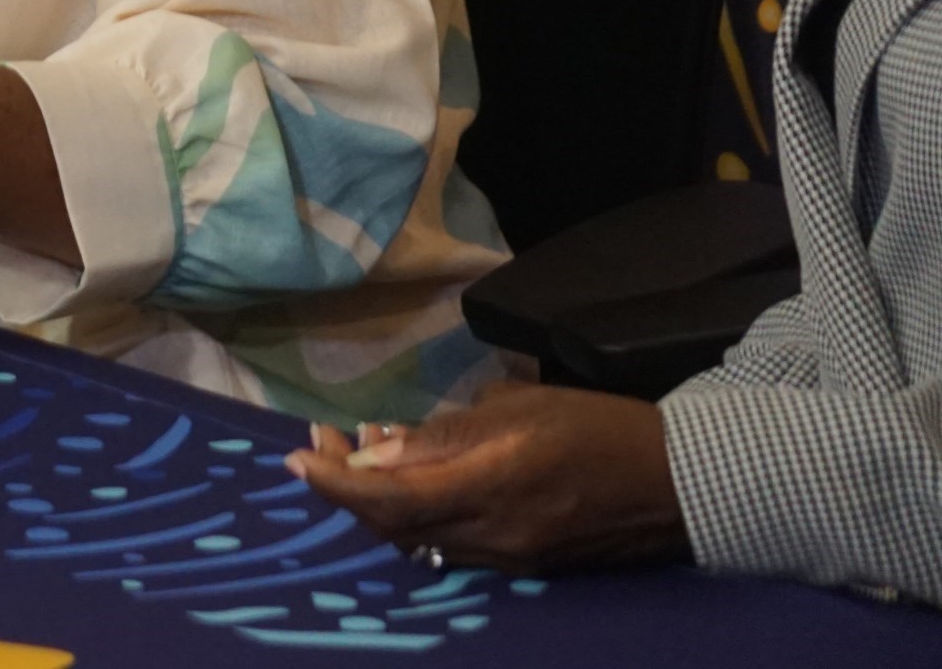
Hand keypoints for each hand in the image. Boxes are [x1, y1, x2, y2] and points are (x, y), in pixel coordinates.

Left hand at [287, 383, 687, 574]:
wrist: (682, 484)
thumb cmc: (599, 429)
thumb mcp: (518, 411)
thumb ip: (443, 437)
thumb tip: (375, 455)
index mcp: (489, 492)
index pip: (387, 502)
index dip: (333, 485)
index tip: (293, 458)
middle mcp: (491, 539)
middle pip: (392, 528)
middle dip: (344, 488)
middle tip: (321, 442)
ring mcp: (507, 559)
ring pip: (417, 540)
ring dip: (376, 500)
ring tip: (355, 450)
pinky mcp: (522, 563)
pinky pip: (448, 545)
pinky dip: (415, 513)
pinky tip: (408, 475)